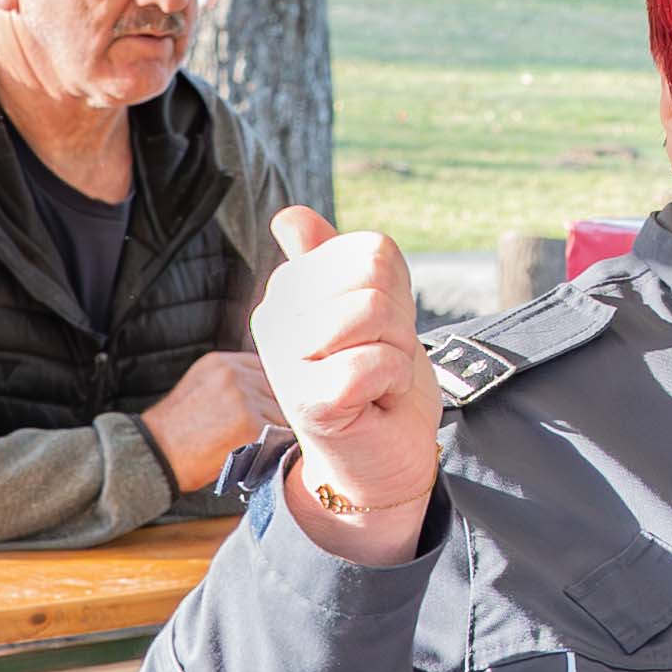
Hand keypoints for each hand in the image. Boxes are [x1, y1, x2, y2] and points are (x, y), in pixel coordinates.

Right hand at [134, 351, 276, 503]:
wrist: (152, 456)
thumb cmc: (175, 431)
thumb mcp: (199, 388)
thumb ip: (231, 382)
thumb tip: (271, 388)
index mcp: (220, 362)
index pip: (268, 367)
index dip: (272, 389)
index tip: (271, 404)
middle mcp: (233, 374)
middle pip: (278, 389)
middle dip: (276, 410)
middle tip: (262, 430)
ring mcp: (242, 397)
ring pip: (283, 411)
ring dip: (278, 428)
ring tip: (256, 443)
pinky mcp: (250, 424)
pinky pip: (281, 433)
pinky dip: (276, 446)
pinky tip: (259, 453)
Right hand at [253, 209, 436, 568]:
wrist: (379, 457)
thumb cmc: (375, 381)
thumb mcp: (367, 308)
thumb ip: (334, 259)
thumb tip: (288, 215)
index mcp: (288, 290)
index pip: (371, 250)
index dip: (397, 291)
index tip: (377, 331)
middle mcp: (273, 318)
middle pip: (372, 280)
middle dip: (398, 323)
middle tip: (379, 358)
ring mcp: (284, 359)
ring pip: (372, 314)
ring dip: (397, 352)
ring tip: (376, 377)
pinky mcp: (306, 399)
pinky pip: (374, 363)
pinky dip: (392, 382)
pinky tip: (373, 402)